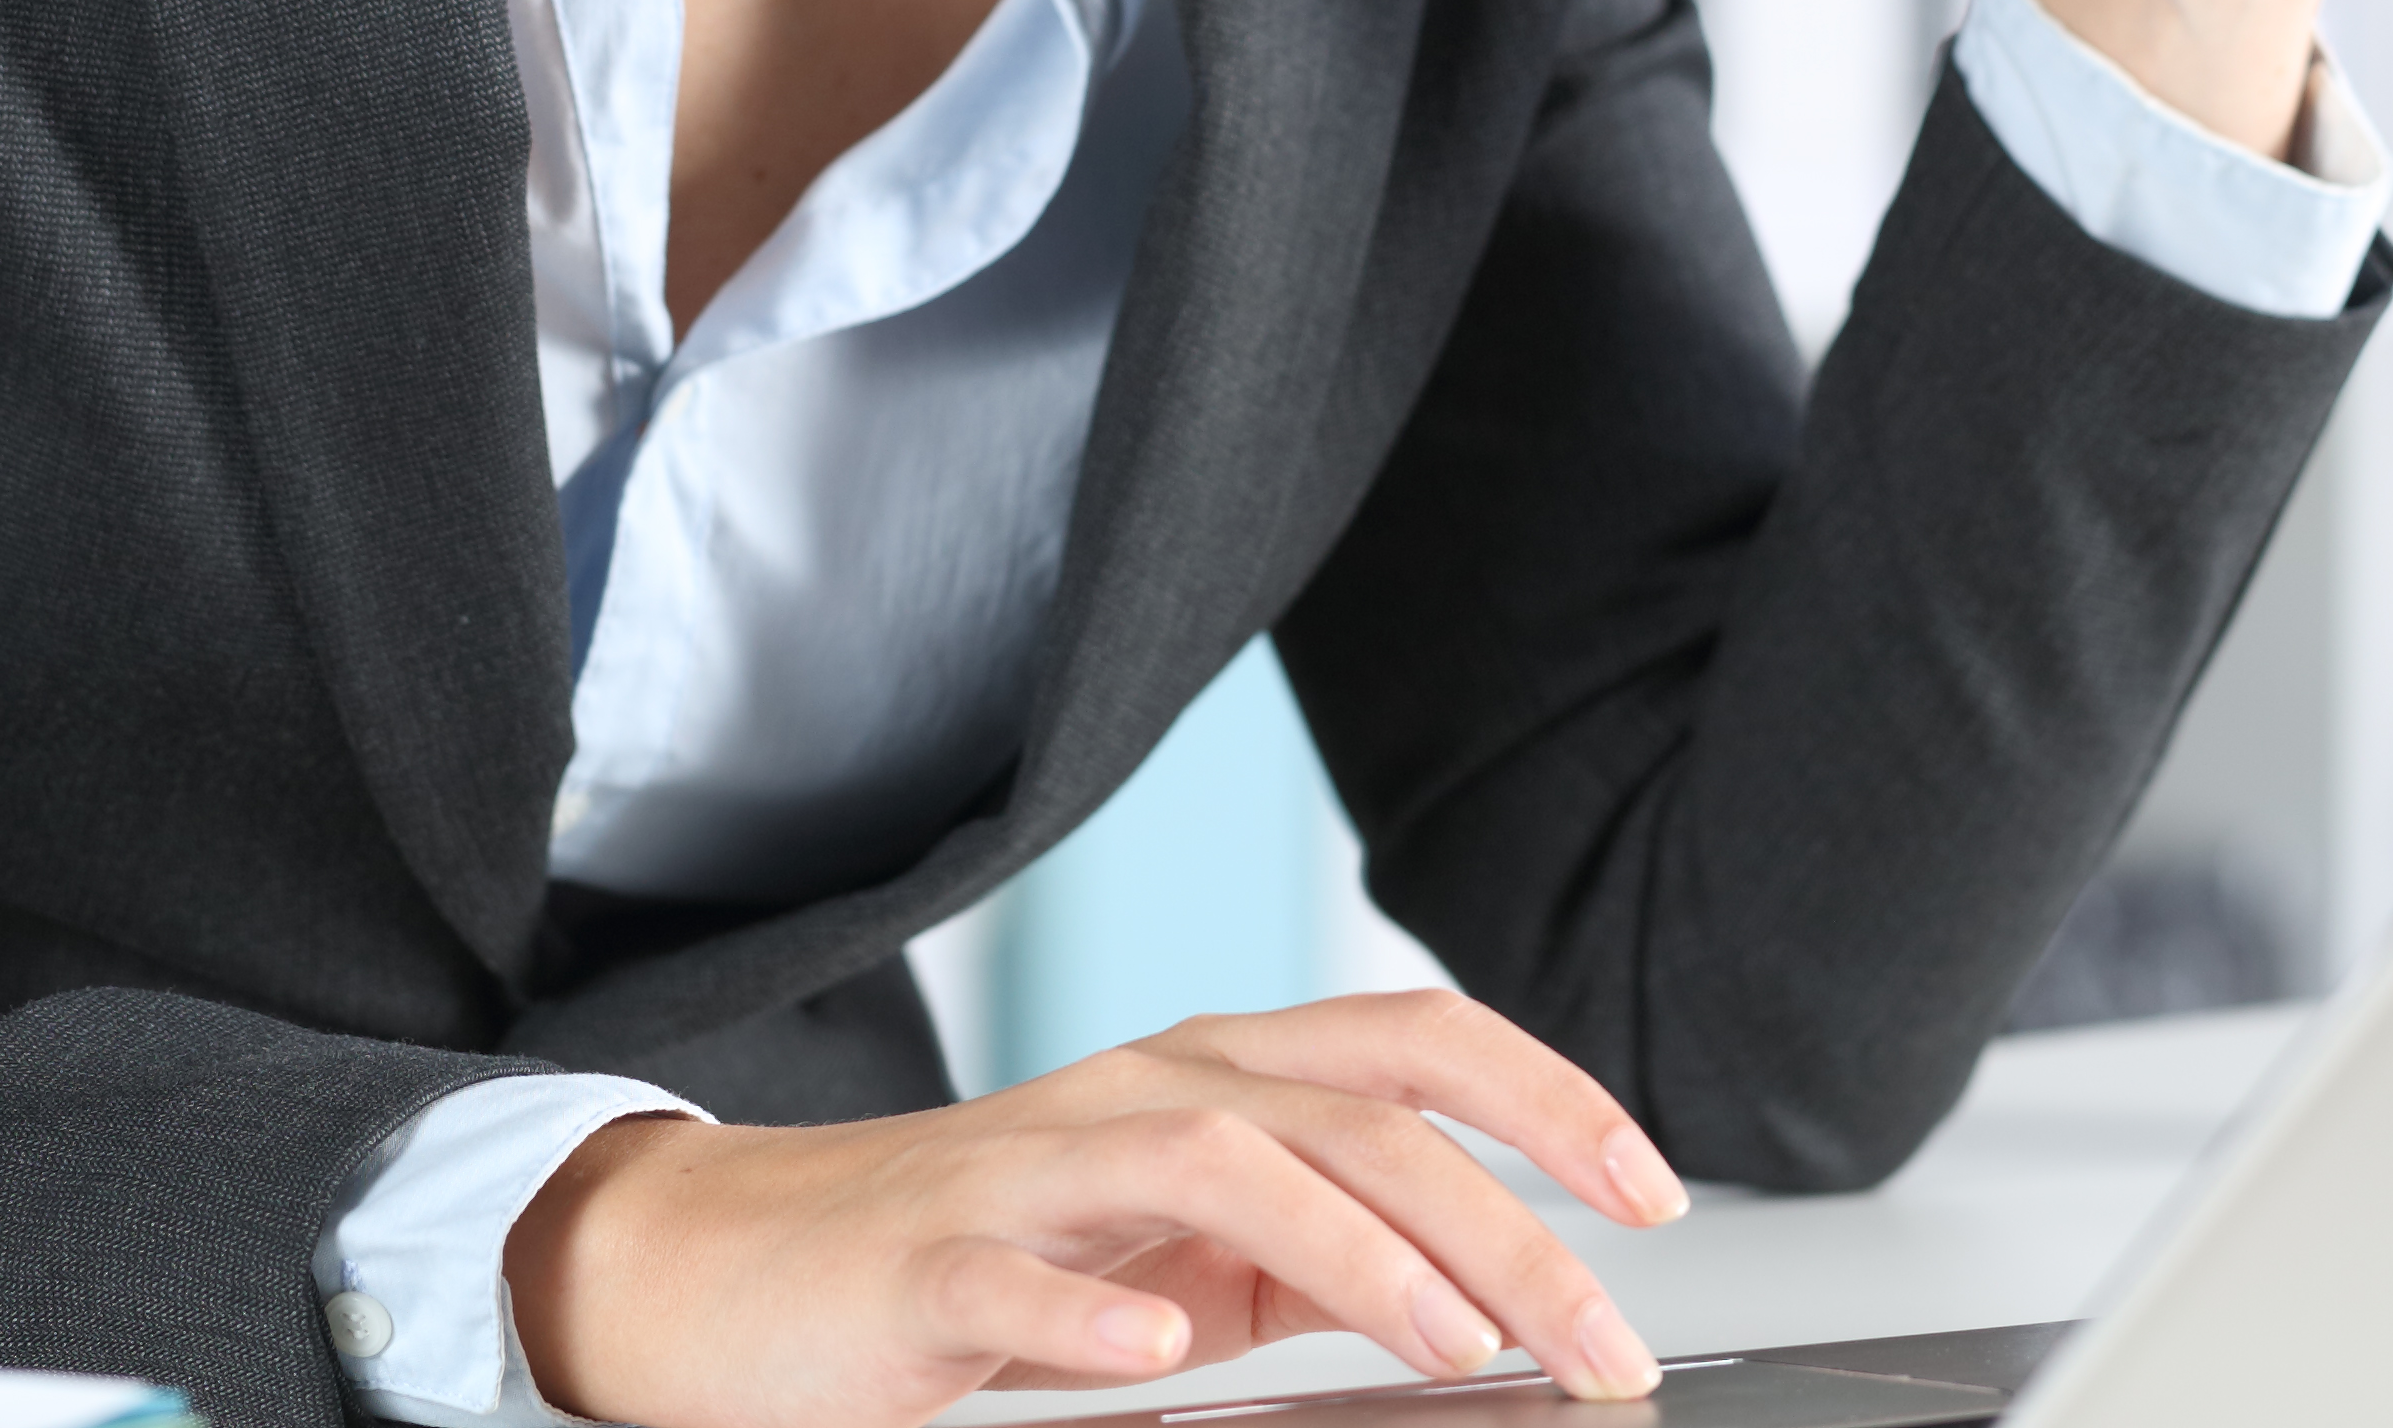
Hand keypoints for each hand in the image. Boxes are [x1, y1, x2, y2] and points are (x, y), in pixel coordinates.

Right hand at [505, 990, 1689, 1427]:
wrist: (738, 1279)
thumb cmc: (980, 1265)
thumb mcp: (1186, 1252)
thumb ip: (1323, 1251)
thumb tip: (1489, 1293)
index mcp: (1214, 1080)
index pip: (1413, 1045)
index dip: (1549, 1098)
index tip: (1654, 1196)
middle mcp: (1140, 1092)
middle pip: (1353, 1110)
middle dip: (1504, 1222)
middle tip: (1600, 1342)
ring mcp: (1031, 1168)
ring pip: (1220, 1159)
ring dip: (1354, 1246)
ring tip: (1447, 1337)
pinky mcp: (927, 1259)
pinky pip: (1016, 1272)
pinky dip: (1096, 1307)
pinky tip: (1160, 1347)